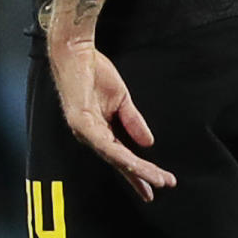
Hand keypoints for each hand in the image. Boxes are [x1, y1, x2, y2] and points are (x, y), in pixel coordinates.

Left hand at [47, 34, 175, 200]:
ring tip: (156, 179)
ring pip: (114, 157)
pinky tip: (134, 164)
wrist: (76, 51)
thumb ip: (132, 121)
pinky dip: (119, 155)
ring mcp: (85, 130)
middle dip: (142, 176)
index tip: (157, 184)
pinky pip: (104, 144)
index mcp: (100, 130)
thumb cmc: (93, 71)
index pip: (122, 156)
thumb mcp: (121, 99)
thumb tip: (148, 143)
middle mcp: (91, 135)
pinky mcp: (81, 121)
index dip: (139, 172)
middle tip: (161, 187)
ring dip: (136, 170)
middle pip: (119, 162)